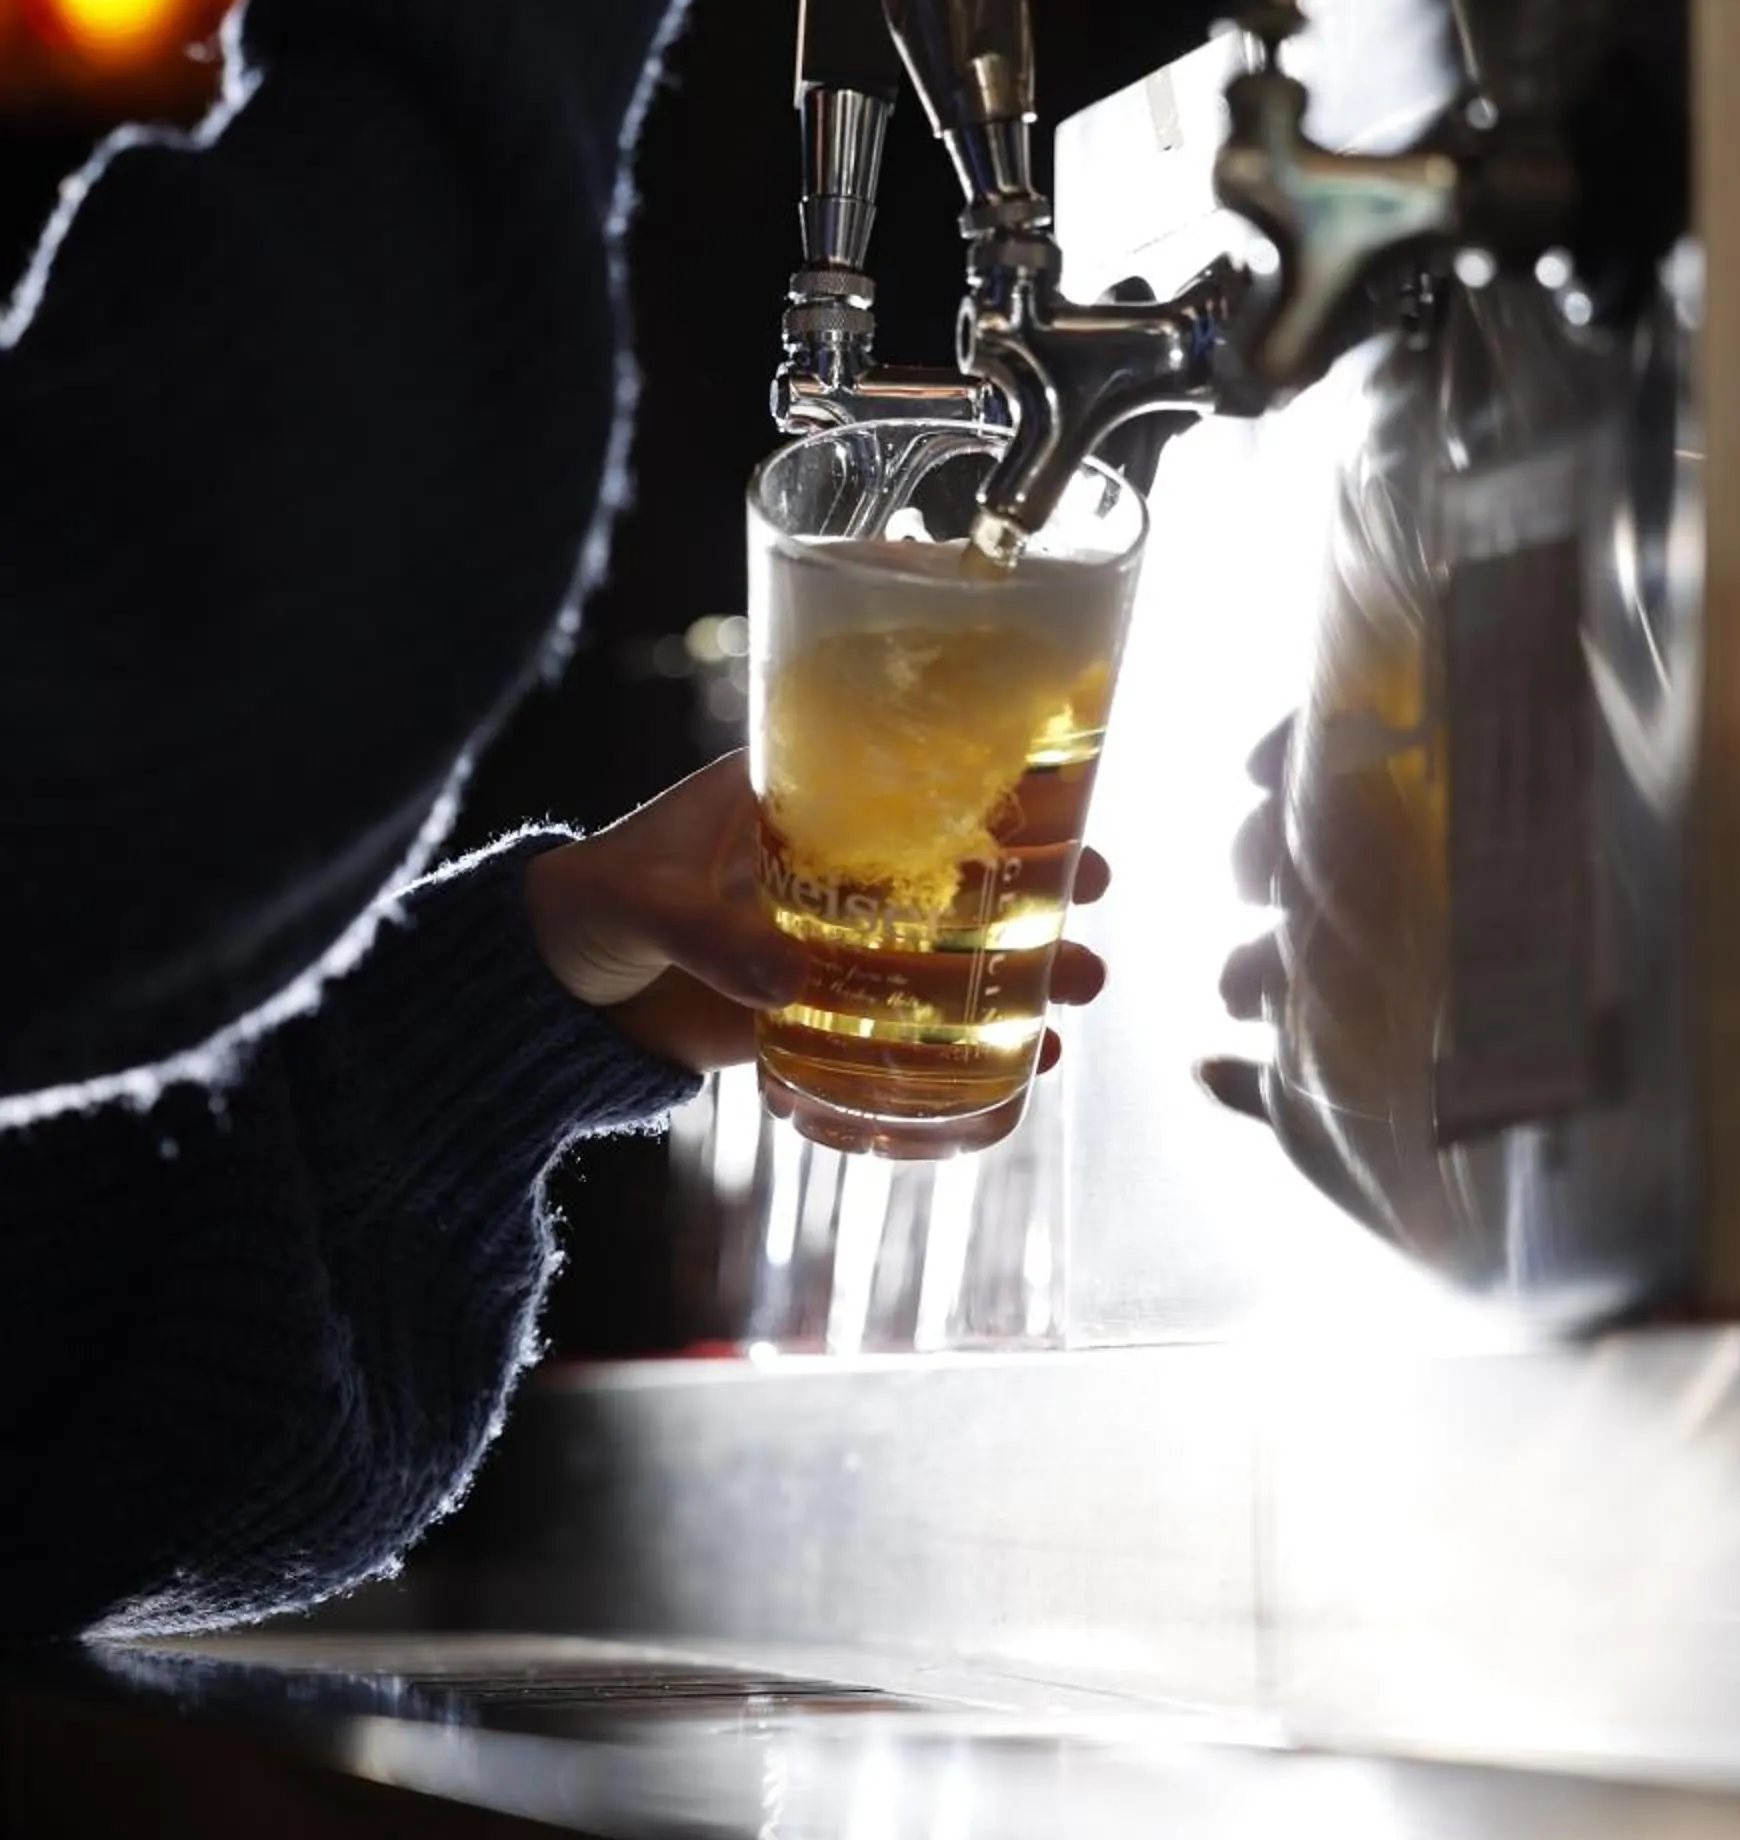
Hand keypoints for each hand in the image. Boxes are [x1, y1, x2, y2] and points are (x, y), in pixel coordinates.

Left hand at [525, 751, 1109, 1079]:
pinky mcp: (816, 1009)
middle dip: (1033, 882)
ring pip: (946, 946)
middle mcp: (829, 861)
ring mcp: (830, 938)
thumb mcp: (644, 903)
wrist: (545, 991)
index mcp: (792, 798)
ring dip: (1016, 968)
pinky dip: (961, 1046)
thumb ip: (712, 937)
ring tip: (1075, 998)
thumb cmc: (588, 904)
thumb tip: (786, 985)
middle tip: (1095, 899)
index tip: (1061, 799)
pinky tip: (1018, 1065)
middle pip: (953, 863)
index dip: (990, 786)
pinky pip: (904, 1025)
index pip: (909, 775)